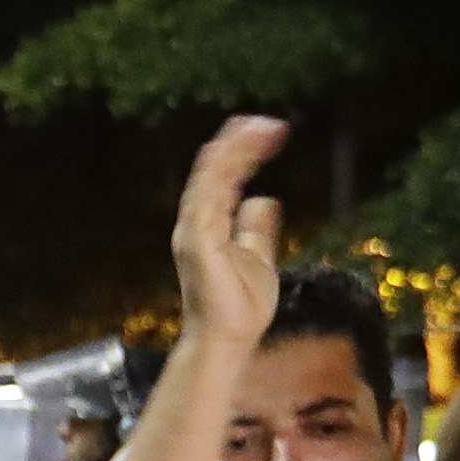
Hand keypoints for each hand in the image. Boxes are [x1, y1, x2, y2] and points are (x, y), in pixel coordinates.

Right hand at [167, 114, 289, 356]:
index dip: (242, 153)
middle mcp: (196, 224)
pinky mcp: (198, 243)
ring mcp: (193, 232)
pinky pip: (208, 199)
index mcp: (208, 225)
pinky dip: (221, 174)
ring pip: (209, 179)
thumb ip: (257, 229)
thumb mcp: (258, 257)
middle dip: (236, 143)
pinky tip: (237, 153)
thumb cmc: (239, 306)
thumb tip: (263, 199)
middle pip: (212, 172)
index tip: (266, 131)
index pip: (223, 179)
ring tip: (257, 128)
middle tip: (264, 121)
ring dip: (232, 151)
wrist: (229, 339)